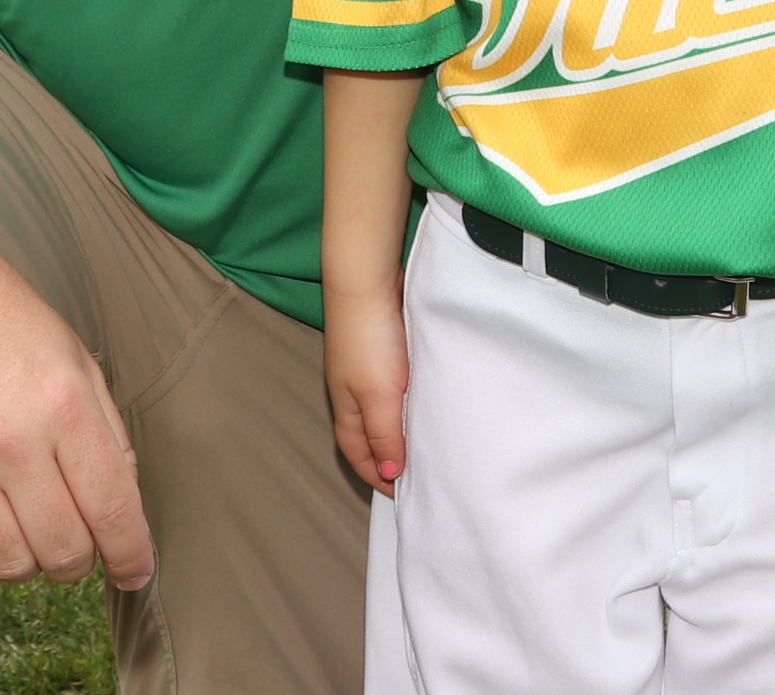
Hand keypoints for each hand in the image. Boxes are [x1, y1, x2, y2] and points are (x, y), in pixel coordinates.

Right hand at [0, 227, 155, 588]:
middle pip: (64, 551)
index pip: (114, 512)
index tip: (133, 571)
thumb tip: (122, 503)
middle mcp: (12, 440)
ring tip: (22, 532)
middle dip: (79, 561)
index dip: (131, 557)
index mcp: (63, 404)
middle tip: (72, 544)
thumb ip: (104, 428)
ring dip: (26, 564)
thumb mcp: (69, 353)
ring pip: (9, 566)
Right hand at [325, 276, 408, 496]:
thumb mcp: (378, 396)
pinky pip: (394, 390)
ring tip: (427, 443)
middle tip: (420, 476)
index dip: (381, 478)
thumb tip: (392, 472)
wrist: (366, 279)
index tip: (408, 495)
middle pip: (369, 438)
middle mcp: (353, 394)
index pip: (360, 458)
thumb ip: (385, 435)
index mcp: (348, 411)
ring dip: (400, 431)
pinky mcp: (383, 352)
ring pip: (383, 413)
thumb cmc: (369, 338)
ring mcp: (366, 372)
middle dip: (390, 459)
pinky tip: (425, 401)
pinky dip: (407, 404)